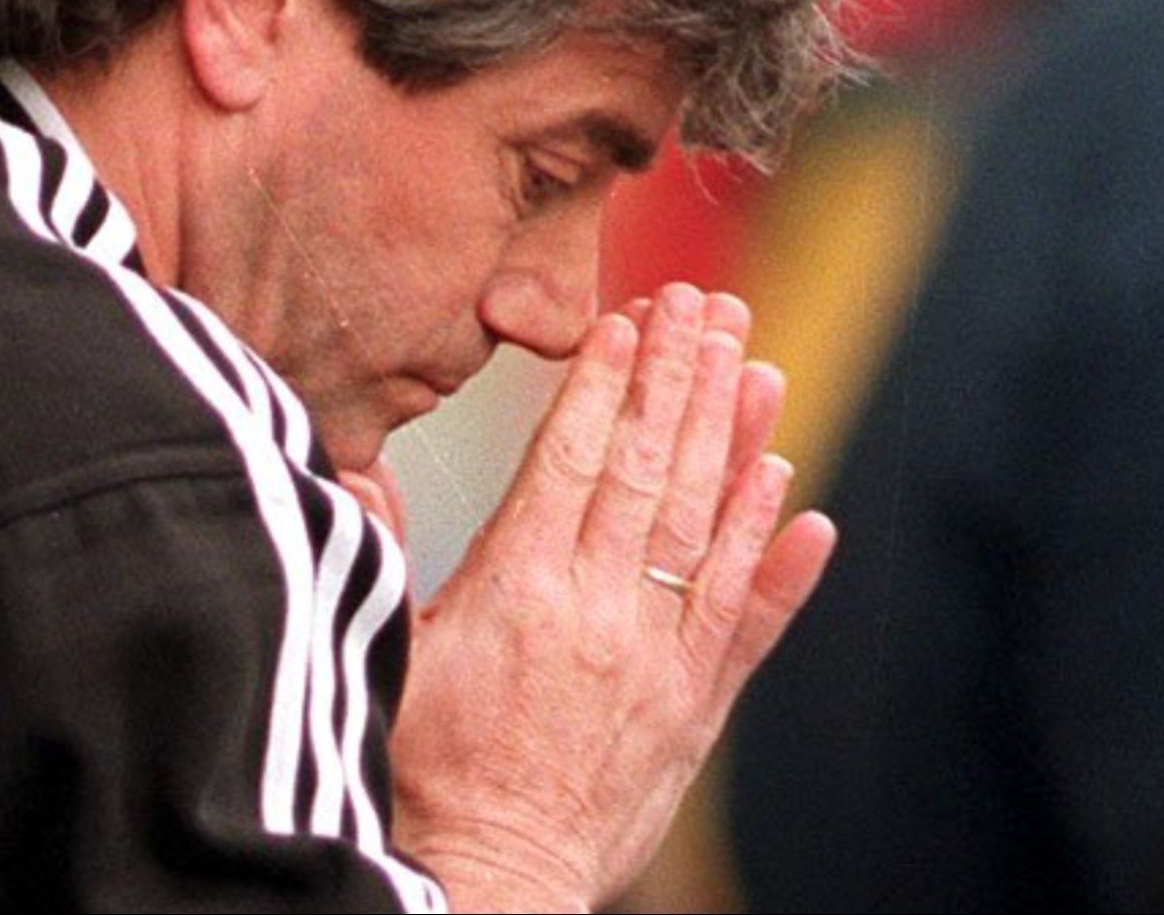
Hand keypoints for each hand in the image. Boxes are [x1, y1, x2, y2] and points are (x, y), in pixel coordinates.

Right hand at [384, 284, 836, 912]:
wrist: (491, 880)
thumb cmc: (424, 776)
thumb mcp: (387, 655)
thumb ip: (390, 556)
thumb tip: (365, 471)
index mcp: (519, 589)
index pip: (573, 458)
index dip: (608, 382)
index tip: (634, 320)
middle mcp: (600, 612)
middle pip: (650, 472)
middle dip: (682, 379)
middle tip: (707, 306)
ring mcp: (657, 659)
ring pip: (707, 527)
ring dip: (737, 440)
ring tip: (759, 366)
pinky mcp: (692, 709)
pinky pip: (746, 619)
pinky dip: (775, 556)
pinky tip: (798, 499)